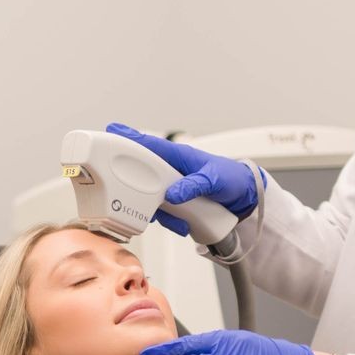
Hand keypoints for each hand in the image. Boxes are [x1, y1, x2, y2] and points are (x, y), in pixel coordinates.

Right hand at [105, 123, 262, 236]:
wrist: (243, 198)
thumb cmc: (231, 178)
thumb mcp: (215, 179)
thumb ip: (194, 185)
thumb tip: (172, 194)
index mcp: (178, 156)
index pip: (149, 144)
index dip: (128, 137)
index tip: (111, 131)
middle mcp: (170, 170)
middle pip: (142, 175)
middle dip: (138, 189)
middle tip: (138, 199)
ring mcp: (171, 187)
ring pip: (149, 198)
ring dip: (159, 212)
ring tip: (178, 218)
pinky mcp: (174, 202)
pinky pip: (163, 213)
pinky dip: (171, 221)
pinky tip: (183, 224)